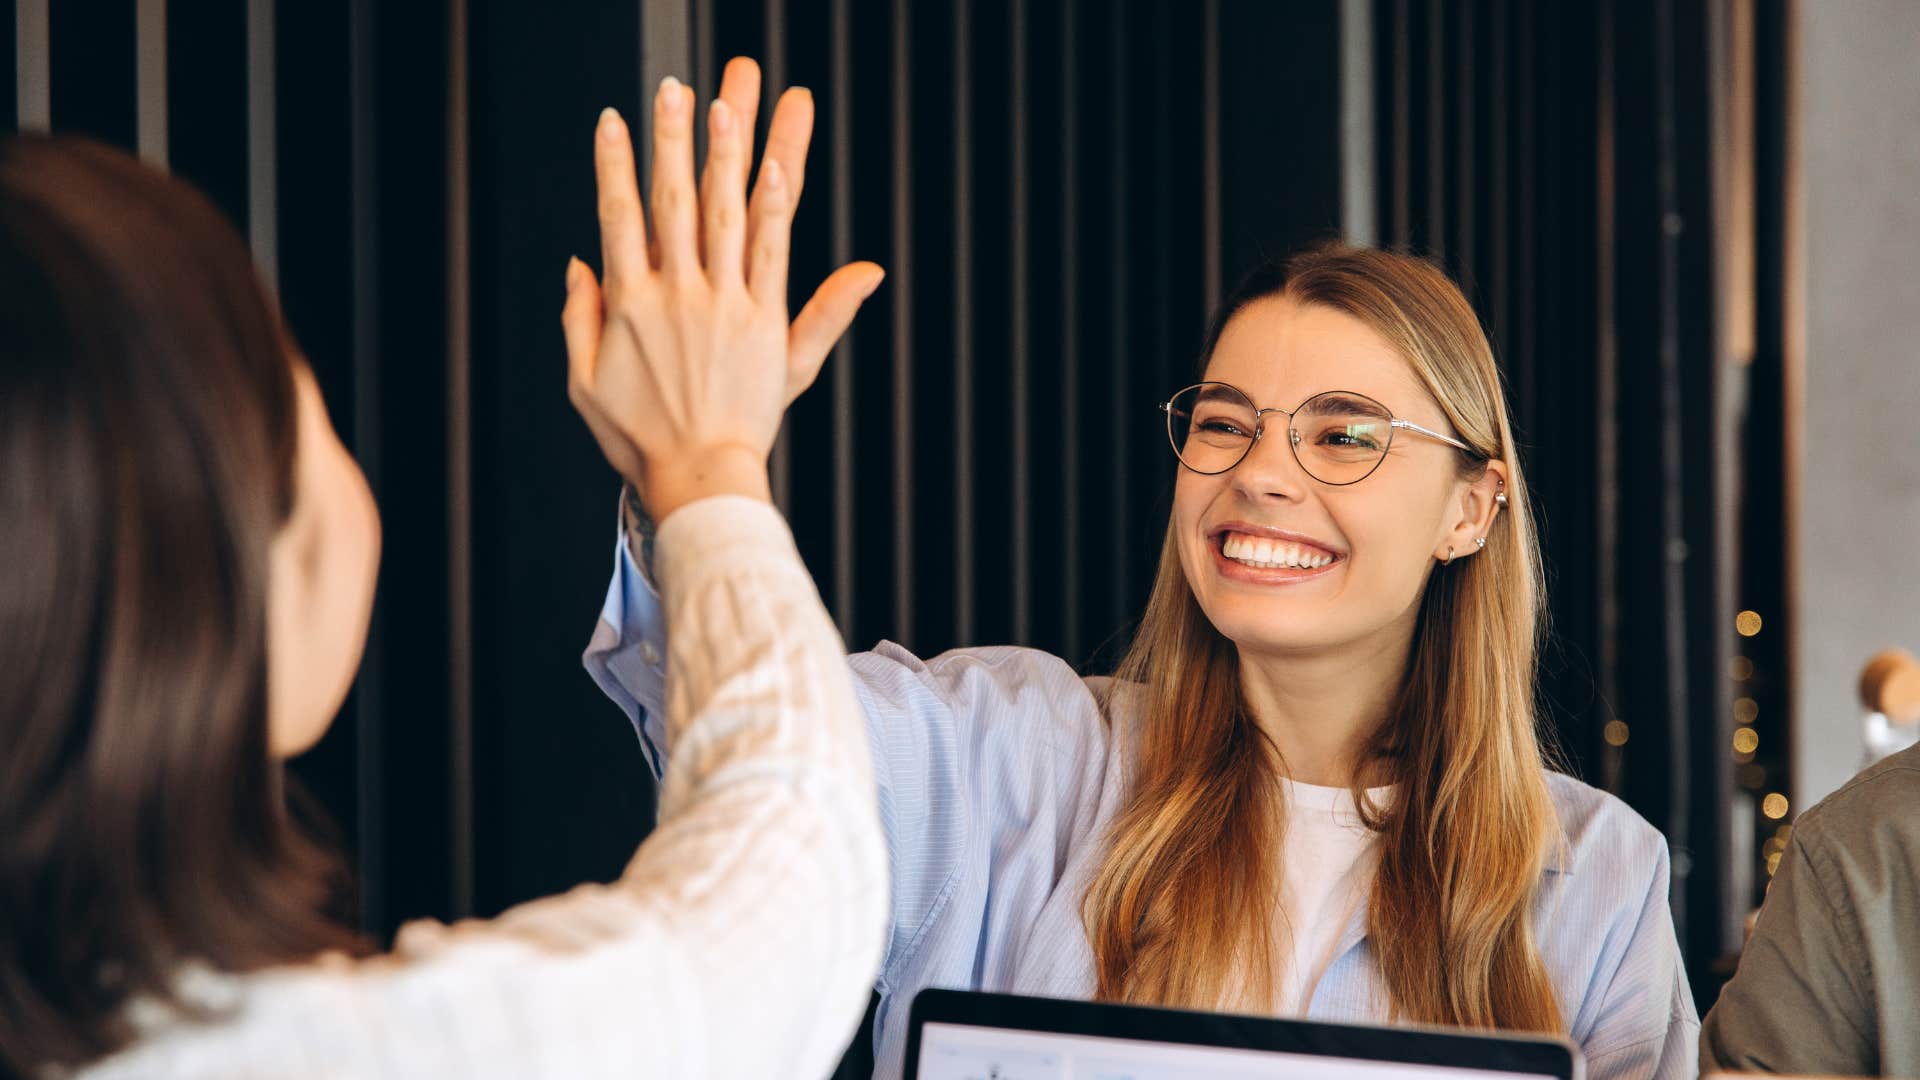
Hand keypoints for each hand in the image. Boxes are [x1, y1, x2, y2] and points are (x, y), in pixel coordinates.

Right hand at [561, 57, 884, 522]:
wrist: (699, 477)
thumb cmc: (640, 438)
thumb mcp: (585, 384)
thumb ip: (578, 319)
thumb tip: (576, 264)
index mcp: (629, 304)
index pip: (618, 217)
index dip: (614, 165)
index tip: (613, 120)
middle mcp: (676, 294)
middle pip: (672, 201)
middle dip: (671, 139)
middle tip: (672, 89)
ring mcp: (724, 304)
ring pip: (724, 214)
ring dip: (724, 155)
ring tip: (725, 106)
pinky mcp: (765, 321)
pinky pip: (772, 255)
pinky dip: (773, 210)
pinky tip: (776, 168)